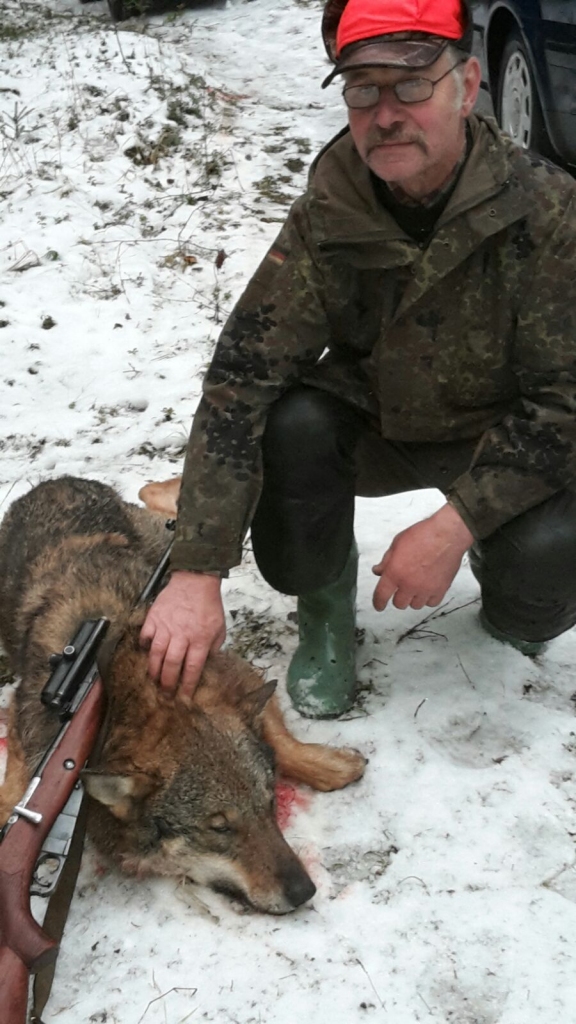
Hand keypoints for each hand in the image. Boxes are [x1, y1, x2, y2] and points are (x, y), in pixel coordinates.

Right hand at [140, 570, 225, 702]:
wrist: (196, 581)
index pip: (192, 669)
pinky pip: (145, 636)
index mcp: (201, 639)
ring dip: (153, 670)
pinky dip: (143, 647)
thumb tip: (206, 664)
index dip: (187, 686)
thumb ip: (214, 648)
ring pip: (156, 654)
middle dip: (167, 683)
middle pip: (172, 665)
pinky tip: (144, 654)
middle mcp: (182, 636)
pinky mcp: (154, 618)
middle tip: (165, 694)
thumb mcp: (220, 628)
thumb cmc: (209, 605)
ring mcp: (166, 627)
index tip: (183, 698)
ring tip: (152, 680)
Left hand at [372, 503, 473, 611]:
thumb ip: (386, 561)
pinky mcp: (441, 589)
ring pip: (415, 605)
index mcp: (395, 572)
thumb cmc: (423, 535)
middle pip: (399, 604)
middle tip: (400, 589)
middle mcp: (409, 584)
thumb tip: (378, 571)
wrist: (447, 534)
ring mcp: (426, 589)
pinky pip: (431, 603)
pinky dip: (428, 599)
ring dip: (413, 598)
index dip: (378, 603)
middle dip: (397, 597)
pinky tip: (427, 590)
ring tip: (416, 588)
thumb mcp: (397, 543)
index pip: (381, 595)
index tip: (379, 606)